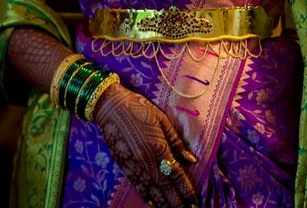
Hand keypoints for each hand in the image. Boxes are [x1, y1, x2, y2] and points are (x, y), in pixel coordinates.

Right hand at [93, 83, 197, 206]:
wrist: (111, 107)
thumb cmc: (139, 108)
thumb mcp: (162, 119)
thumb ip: (177, 142)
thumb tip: (192, 159)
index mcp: (159, 149)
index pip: (177, 176)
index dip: (187, 191)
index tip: (196, 202)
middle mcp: (148, 162)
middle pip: (166, 189)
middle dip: (178, 203)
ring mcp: (135, 167)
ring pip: (152, 192)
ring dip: (164, 204)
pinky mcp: (125, 167)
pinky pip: (138, 187)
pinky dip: (148, 198)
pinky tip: (154, 204)